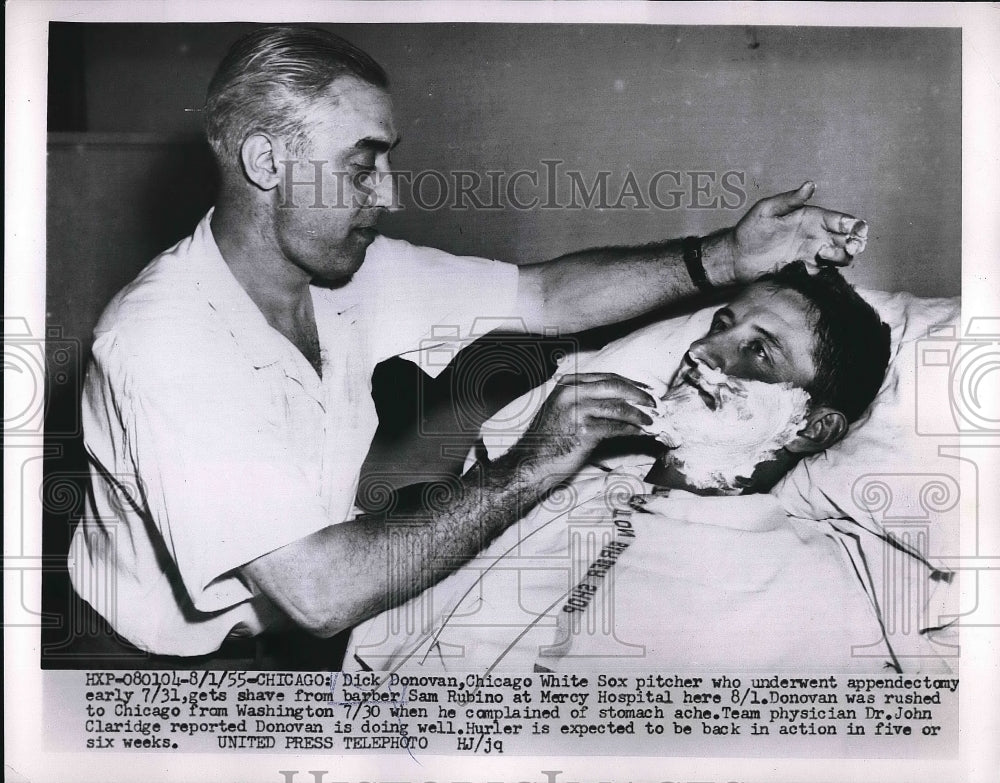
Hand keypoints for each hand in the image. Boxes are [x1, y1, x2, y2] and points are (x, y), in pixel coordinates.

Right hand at [513, 373, 655, 489]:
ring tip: (653, 421)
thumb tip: (622, 403)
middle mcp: (571, 393)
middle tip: (656, 404)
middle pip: (615, 386)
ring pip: (618, 407)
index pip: (607, 378)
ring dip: (640, 414)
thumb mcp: (563, 411)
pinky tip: (642, 433)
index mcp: (567, 385)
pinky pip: (616, 427)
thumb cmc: (548, 441)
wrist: (530, 463)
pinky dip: (632, 430)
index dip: (631, 384)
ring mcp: (576, 410)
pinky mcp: (583, 430)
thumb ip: (586, 401)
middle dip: (640, 394)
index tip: (647, 391)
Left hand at [726, 182, 868, 281]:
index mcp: (811, 217)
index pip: (839, 220)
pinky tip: (817, 268)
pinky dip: (828, 271)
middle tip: (851, 245)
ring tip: (825, 254)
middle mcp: (816, 235)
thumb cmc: (749, 230)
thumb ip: (789, 200)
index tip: (854, 228)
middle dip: (855, 241)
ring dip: (843, 256)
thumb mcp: (766, 210)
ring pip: (841, 256)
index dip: (851, 224)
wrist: (736, 258)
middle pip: (847, 239)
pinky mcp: (805, 271)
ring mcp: (812, 254)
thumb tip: (810, 185)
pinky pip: (825, 272)